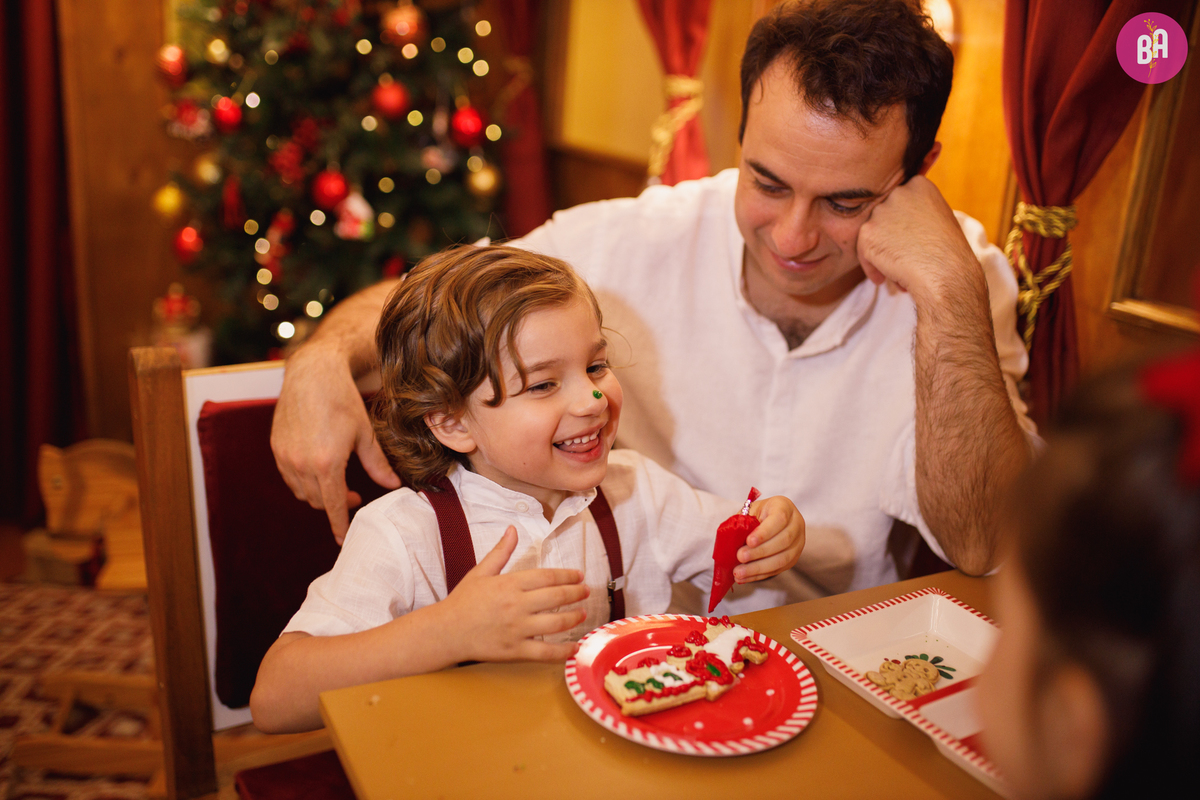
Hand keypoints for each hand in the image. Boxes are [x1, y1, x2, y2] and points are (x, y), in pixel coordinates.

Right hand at [271, 343, 399, 542]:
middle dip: (335, 504)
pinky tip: (318, 467)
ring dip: (318, 493)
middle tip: (353, 494)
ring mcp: (285, 457)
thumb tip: (393, 485)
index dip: (339, 525)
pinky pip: (289, 477)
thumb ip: (378, 464)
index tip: (344, 539)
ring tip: (336, 480)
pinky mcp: (276, 448)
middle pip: (317, 501)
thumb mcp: (365, 434)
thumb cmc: (342, 400)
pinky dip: (303, 480)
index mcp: (326, 464)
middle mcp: (301, 464)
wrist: (312, 374)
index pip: (332, 506)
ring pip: (301, 492)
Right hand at [438, 527, 589, 662]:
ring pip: (556, 623)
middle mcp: (516, 606)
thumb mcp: (480, 572)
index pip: (547, 577)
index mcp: (509, 584)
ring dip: (574, 618)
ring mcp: (517, 629)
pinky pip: (545, 652)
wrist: (445, 632)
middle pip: (556, 597)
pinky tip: (574, 647)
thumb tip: (513, 529)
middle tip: (586, 591)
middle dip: (576, 593)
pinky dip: (563, 651)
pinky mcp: (515, 651)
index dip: (567, 576)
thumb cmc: (463, 601)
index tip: (579, 575)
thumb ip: (501, 551)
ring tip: (583, 613)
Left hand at [734, 496, 804, 582]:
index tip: (749, 541)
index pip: (779, 519)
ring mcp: (797, 544)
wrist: (771, 520)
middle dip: (759, 552)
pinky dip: (758, 575)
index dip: (764, 532)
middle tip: (740, 557)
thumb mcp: (751, 510)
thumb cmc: (758, 514)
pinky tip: (744, 577)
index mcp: (785, 507)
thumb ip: (743, 521)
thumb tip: (731, 540)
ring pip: (782, 559)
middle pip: (782, 541)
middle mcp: (796, 525)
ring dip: (758, 568)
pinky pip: (777, 570)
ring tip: (739, 572)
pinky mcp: (793, 559)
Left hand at [856, 175, 980, 301]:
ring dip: (884, 253)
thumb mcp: (939, 220)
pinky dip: (872, 267)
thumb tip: (899, 222)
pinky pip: (864, 251)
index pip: (900, 204)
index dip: (904, 227)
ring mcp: (881, 212)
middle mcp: (898, 192)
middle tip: (906, 259)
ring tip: (900, 273)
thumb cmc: (949, 254)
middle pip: (885, 218)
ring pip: (875, 235)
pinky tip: (883, 279)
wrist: (945, 273)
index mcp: (920, 185)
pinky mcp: (867, 232)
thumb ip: (918, 213)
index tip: (912, 243)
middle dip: (892, 240)